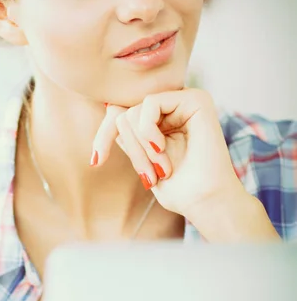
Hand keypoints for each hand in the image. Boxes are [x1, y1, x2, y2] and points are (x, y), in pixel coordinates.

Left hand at [92, 88, 246, 217]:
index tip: (96, 162)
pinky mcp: (195, 99)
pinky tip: (161, 148)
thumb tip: (110, 107)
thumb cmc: (178, 188)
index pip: (120, 113)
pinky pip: (149, 103)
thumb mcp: (142, 159)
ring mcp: (185, 100)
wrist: (205, 201)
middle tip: (148, 175)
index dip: (104, 135)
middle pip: (124, 113)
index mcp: (163, 119)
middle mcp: (174, 106)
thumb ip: (130, 134)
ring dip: (140, 146)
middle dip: (130, 148)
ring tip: (161, 168)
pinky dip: (147, 130)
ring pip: (133, 110)